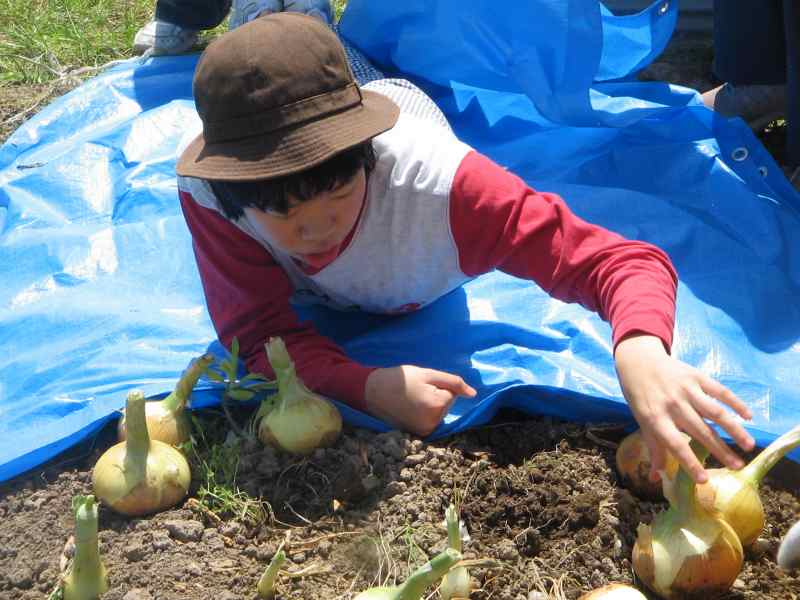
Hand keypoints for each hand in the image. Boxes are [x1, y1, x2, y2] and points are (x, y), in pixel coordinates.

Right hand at [364, 365, 476, 436]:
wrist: (372, 391)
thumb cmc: (401, 379)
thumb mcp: (428, 374)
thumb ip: (453, 382)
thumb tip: (473, 394)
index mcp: (437, 405)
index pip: (451, 393)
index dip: (437, 386)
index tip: (421, 384)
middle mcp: (433, 422)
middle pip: (446, 405)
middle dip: (435, 396)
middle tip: (415, 391)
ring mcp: (425, 431)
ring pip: (439, 413)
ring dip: (430, 406)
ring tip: (412, 400)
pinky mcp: (418, 434)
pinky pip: (431, 421)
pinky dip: (424, 415)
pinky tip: (410, 409)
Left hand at [614, 334, 754, 483]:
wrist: (638, 362)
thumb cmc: (640, 397)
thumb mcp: (642, 422)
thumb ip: (654, 449)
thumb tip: (657, 478)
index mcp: (656, 419)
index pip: (675, 445)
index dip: (689, 462)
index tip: (704, 480)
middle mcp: (673, 405)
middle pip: (701, 431)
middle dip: (720, 450)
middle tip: (738, 466)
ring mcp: (686, 390)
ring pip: (715, 412)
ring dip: (734, 429)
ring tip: (748, 445)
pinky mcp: (697, 376)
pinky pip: (720, 391)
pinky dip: (736, 403)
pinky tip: (748, 416)